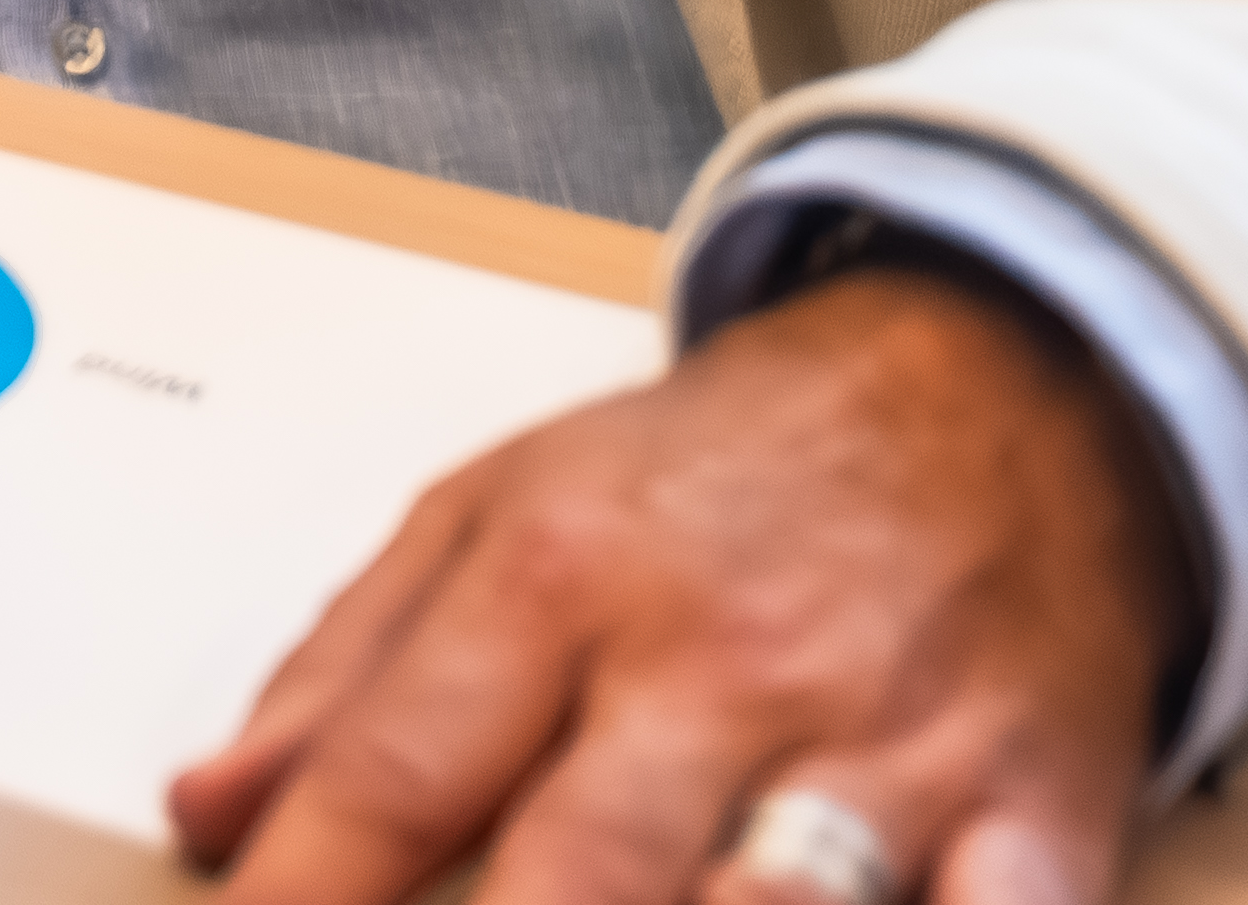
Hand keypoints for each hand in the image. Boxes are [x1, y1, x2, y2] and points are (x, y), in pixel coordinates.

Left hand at [169, 255, 1194, 904]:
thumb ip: (346, 671)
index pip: (394, 771)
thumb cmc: (723, 475)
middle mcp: (718, 666)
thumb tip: (212, 809)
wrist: (997, 392)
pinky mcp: (1035, 815)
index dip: (304, 896)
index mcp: (561, 580)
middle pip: (581, 872)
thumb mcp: (496, 510)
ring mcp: (884, 748)